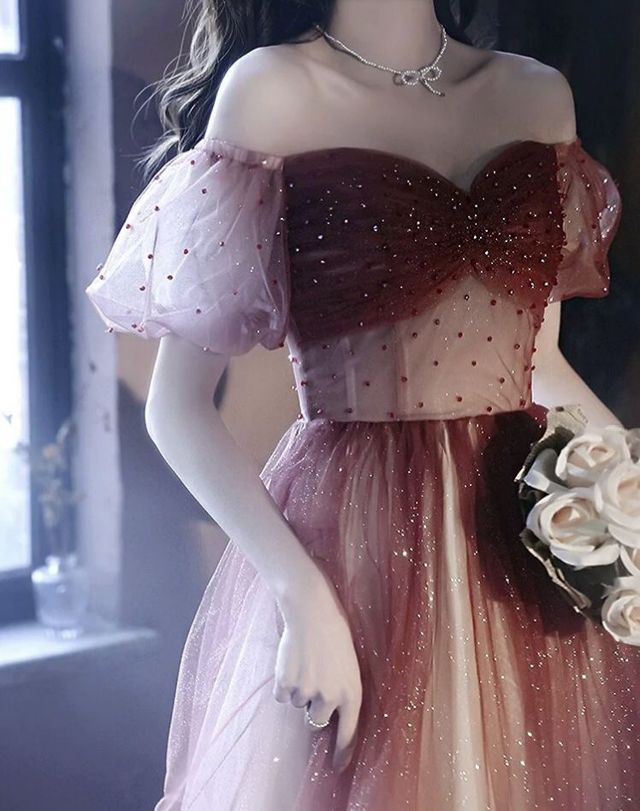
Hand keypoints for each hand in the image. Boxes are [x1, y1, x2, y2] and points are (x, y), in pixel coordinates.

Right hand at [273, 566, 362, 772]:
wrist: (312, 611)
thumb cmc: (334, 634)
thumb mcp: (348, 666)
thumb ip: (341, 692)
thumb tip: (327, 717)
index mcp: (352, 693)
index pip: (348, 733)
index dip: (342, 752)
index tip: (337, 766)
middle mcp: (331, 697)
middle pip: (317, 720)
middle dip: (313, 706)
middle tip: (314, 678)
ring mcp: (307, 692)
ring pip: (297, 703)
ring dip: (298, 687)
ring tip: (305, 660)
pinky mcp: (287, 684)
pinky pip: (282, 695)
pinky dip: (283, 682)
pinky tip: (291, 661)